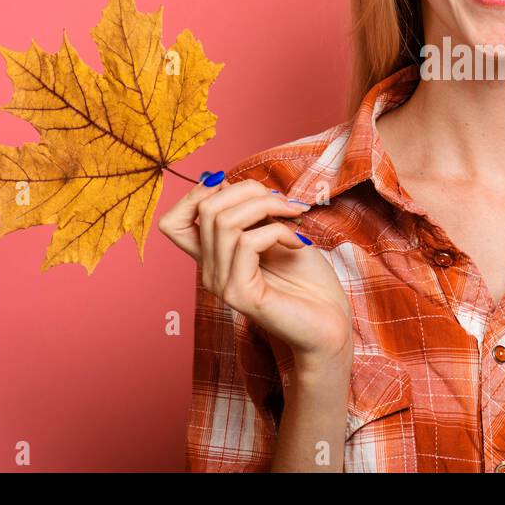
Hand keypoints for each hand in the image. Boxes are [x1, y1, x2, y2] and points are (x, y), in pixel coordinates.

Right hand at [158, 175, 352, 365]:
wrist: (331, 323)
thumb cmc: (308, 280)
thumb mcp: (276, 232)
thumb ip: (250, 213)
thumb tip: (227, 181)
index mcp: (214, 257)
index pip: (173, 222)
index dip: (198, 193)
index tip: (240, 187)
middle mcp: (210, 272)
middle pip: (206, 208)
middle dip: (249, 190)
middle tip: (285, 203)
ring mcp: (222, 285)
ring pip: (224, 221)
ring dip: (267, 207)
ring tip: (295, 216)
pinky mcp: (240, 294)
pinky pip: (246, 243)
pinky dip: (278, 231)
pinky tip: (299, 242)